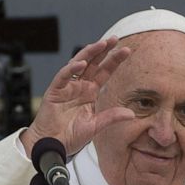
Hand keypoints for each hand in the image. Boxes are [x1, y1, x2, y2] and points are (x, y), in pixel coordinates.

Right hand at [20, 36, 133, 156]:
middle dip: (103, 50)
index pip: (104, 72)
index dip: (114, 61)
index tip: (127, 50)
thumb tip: (131, 113)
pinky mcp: (54, 91)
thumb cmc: (70, 136)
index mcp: (89, 92)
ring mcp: (66, 87)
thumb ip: (111, 117)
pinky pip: (63, 77)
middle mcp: (79, 86)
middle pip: (93, 63)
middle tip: (114, 39)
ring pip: (77, 64)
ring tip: (101, 44)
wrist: (52, 145)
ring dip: (89, 53)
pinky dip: (70, 69)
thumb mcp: (95, 126)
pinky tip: (81, 64)